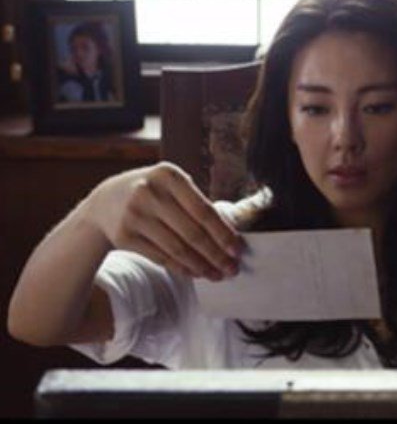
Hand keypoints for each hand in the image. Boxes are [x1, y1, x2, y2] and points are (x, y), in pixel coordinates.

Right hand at [86, 161, 242, 280]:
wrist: (106, 200)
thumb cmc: (154, 193)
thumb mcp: (172, 185)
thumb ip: (198, 203)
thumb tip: (230, 236)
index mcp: (169, 175)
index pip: (204, 210)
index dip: (223, 233)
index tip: (238, 250)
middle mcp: (150, 193)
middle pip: (192, 233)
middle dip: (216, 255)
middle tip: (232, 268)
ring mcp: (134, 215)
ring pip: (177, 249)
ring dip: (201, 266)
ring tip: (218, 274)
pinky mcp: (124, 236)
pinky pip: (161, 258)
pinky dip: (182, 268)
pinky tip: (197, 273)